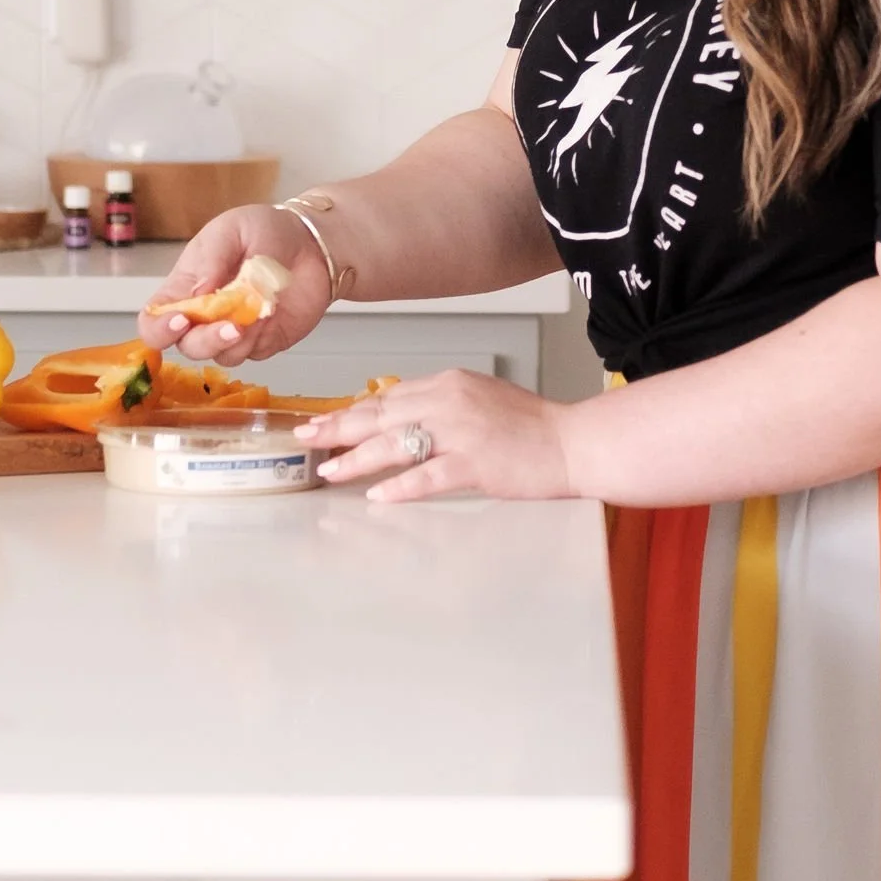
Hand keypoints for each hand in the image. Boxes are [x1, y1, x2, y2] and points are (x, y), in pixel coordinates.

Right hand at [141, 207, 329, 362]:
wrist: (311, 242)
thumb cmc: (263, 230)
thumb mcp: (232, 230)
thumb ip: (213, 259)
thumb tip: (199, 292)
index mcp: (185, 286)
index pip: (154, 320)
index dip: (159, 328)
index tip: (179, 321)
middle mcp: (204, 315)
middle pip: (188, 346)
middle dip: (206, 341)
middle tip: (231, 326)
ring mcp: (233, 331)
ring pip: (221, 356)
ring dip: (237, 340)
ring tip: (259, 311)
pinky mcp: (261, 342)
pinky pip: (253, 354)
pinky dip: (260, 339)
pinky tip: (270, 314)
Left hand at [298, 370, 581, 505]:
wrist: (573, 441)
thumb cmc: (532, 428)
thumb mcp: (480, 400)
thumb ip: (442, 406)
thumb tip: (401, 420)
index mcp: (450, 383)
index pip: (389, 396)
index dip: (352, 411)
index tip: (324, 421)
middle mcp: (450, 401)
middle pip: (381, 414)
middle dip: (338, 427)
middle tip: (307, 438)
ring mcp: (461, 432)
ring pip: (395, 444)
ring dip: (357, 459)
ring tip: (329, 472)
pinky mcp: (475, 463)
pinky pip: (427, 475)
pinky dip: (399, 486)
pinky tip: (378, 497)